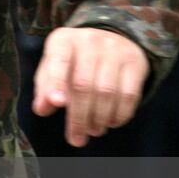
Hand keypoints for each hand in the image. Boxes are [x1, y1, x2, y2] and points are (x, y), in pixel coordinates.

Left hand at [32, 27, 148, 147]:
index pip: (59, 61)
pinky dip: (119, 114)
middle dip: (79, 117)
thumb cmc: (73, 61)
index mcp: (63, 40)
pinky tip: (111, 122)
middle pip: (83, 84)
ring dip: (99, 119)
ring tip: (94, 130)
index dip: (57, 83)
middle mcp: (89, 40)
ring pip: (107, 92)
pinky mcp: (135, 62)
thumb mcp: (54, 68)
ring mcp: (115, 49)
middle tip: (76, 139)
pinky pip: (129, 94)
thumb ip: (45, 88)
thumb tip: (43, 109)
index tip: (57, 104)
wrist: (109, 39)